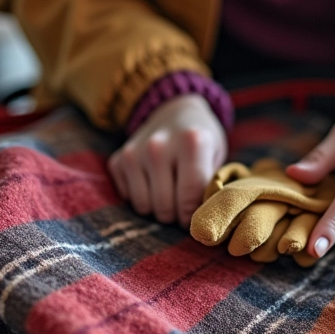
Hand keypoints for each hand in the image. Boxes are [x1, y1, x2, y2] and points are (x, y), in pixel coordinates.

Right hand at [108, 94, 227, 228]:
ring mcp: (134, 152)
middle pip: (165, 207)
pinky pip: (128, 198)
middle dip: (176, 216)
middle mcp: (159, 146)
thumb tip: (201, 223)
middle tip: (183, 206)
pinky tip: (152, 182)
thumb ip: (210, 186)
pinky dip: (141, 197)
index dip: (193, 217)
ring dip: (158, 209)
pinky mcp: (118, 160)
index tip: (196, 220)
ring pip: (144, 206)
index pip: (189, 197)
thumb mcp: (216, 156)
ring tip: (169, 193)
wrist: (174, 111)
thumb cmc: (201, 141)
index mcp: (192, 143)